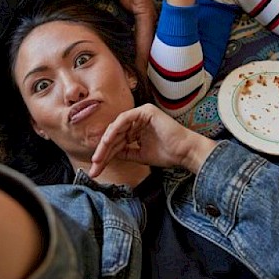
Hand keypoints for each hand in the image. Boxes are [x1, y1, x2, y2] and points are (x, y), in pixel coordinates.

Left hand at [89, 104, 216, 177]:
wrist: (184, 153)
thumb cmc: (167, 154)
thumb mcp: (140, 155)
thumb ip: (125, 152)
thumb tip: (108, 155)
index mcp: (137, 128)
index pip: (117, 140)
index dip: (106, 154)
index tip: (97, 168)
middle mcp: (138, 119)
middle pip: (115, 134)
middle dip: (103, 151)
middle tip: (94, 165)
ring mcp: (141, 113)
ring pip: (116, 127)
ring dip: (106, 143)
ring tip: (98, 158)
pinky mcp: (145, 111)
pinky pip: (124, 119)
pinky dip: (115, 130)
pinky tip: (108, 142)